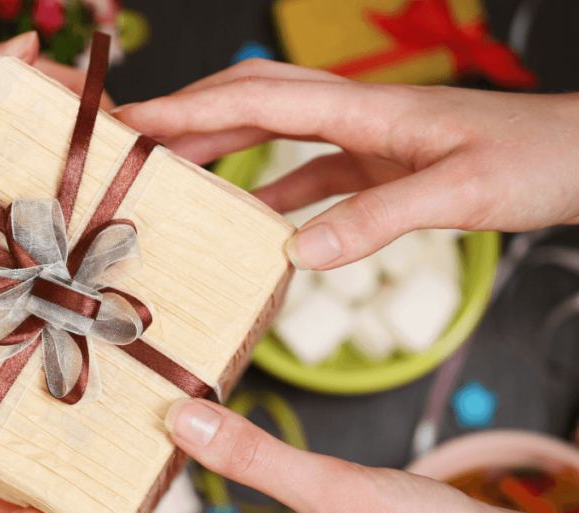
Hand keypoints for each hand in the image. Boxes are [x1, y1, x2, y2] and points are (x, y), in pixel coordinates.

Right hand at [113, 59, 578, 269]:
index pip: (258, 102)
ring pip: (275, 131)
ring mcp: (369, 139)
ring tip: (171, 170)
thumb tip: (295, 253)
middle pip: (254, 99)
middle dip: (190, 112)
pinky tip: (251, 215)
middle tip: (134, 135)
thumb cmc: (540, 160)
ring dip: (221, 145)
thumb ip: (376, 220)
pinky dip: (270, 188)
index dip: (190, 110)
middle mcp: (358, 115)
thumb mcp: (462, 193)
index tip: (134, 120)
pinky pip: (309, 172)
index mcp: (367, 111)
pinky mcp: (383, 166)